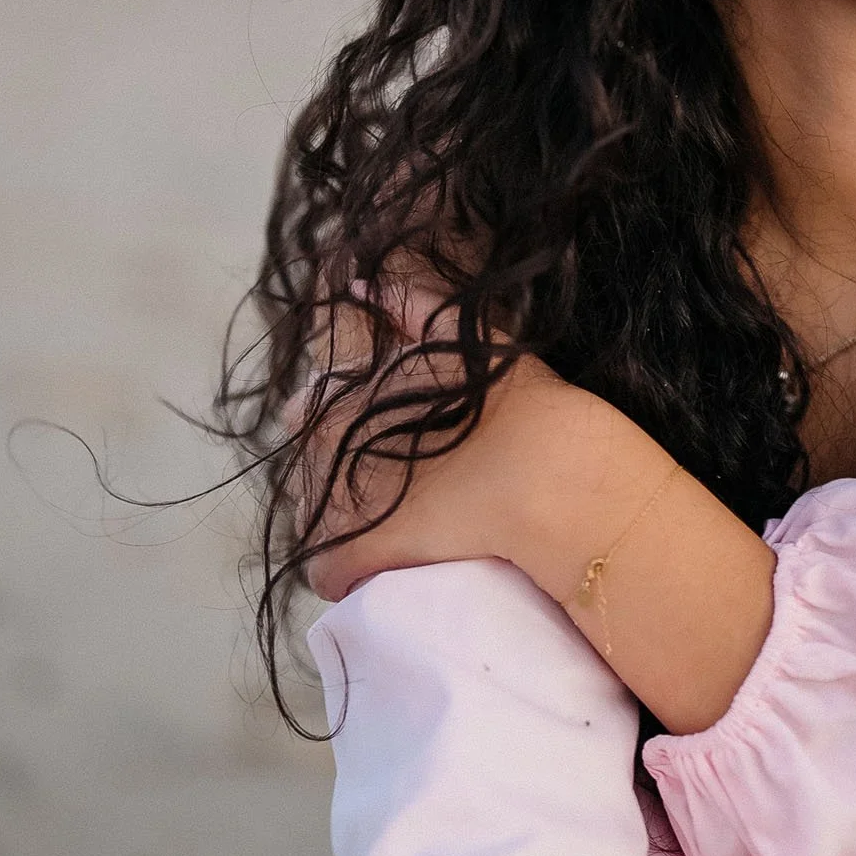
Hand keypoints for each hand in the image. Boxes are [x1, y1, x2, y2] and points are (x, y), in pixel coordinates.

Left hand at [300, 279, 616, 604]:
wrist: (552, 476)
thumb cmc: (518, 403)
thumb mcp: (466, 334)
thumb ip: (409, 302)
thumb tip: (359, 283)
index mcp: (349, 390)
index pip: (305, 401)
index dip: (331, 409)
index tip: (367, 427)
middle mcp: (329, 442)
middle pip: (303, 457)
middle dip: (331, 464)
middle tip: (387, 476)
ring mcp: (338, 502)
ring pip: (310, 515)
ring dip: (337, 517)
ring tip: (386, 520)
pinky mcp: (356, 556)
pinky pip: (325, 571)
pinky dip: (343, 572)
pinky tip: (374, 568)